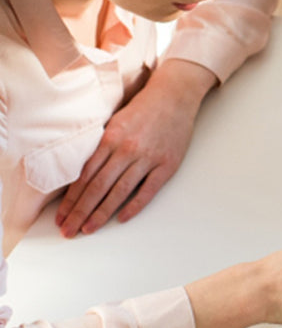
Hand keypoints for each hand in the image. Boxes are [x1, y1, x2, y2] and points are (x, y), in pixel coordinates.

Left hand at [56, 59, 215, 236]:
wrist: (174, 96)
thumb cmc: (143, 109)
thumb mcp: (114, 122)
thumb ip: (100, 147)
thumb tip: (81, 175)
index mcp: (110, 139)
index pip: (85, 176)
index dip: (71, 199)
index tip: (61, 216)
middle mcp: (126, 150)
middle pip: (98, 188)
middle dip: (80, 212)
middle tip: (68, 231)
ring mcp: (148, 158)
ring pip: (119, 192)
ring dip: (101, 213)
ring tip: (88, 229)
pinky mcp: (167, 164)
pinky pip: (148, 190)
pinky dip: (134, 206)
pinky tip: (121, 218)